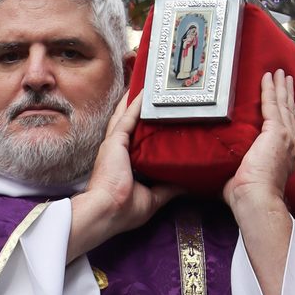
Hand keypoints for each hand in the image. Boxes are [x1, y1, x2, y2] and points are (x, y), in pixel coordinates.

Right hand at [68, 93, 179, 260]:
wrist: (107, 212)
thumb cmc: (124, 210)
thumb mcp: (153, 198)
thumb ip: (168, 188)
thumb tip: (187, 184)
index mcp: (125, 162)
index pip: (136, 138)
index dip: (144, 125)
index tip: (157, 113)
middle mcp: (118, 150)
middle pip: (129, 122)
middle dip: (138, 106)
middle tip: (152, 90)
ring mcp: (114, 144)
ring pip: (126, 115)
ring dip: (135, 99)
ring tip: (147, 83)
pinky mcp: (115, 141)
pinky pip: (127, 117)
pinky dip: (135, 104)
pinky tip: (143, 92)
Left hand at [223, 71, 294, 216]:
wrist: (257, 199)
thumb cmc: (249, 198)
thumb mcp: (244, 179)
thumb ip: (236, 170)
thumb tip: (217, 172)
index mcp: (286, 156)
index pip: (288, 128)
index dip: (288, 112)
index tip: (287, 101)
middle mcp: (291, 145)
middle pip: (290, 112)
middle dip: (288, 94)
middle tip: (286, 79)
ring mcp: (286, 137)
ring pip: (284, 104)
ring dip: (281, 87)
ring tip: (280, 73)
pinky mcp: (276, 132)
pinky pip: (272, 104)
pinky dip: (270, 89)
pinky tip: (267, 78)